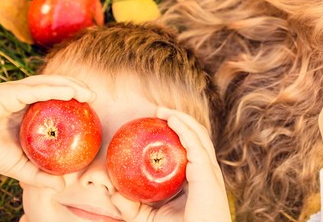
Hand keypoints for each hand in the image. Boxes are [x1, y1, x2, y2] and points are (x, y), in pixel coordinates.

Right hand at [0, 75, 95, 189]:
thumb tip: (62, 186)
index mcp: (27, 109)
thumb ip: (39, 174)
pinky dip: (52, 88)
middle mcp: (23, 97)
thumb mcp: (18, 167)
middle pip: (55, 87)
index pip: (55, 99)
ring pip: (48, 84)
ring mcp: (15, 92)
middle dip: (77, 88)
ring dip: (69, 85)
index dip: (74, 99)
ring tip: (86, 93)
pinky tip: (68, 91)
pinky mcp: (7, 92)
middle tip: (95, 97)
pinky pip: (34, 88)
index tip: (92, 107)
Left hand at [113, 107, 230, 221]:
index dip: (180, 132)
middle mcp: (208, 173)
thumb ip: (132, 206)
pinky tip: (171, 120)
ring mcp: (210, 173)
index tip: (158, 122)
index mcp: (199, 179)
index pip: (193, 148)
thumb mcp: (150, 217)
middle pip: (198, 136)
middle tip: (157, 111)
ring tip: (162, 110)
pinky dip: (185, 129)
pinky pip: (196, 147)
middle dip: (180, 119)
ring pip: (199, 136)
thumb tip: (111, 194)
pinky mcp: (208, 177)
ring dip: (182, 118)